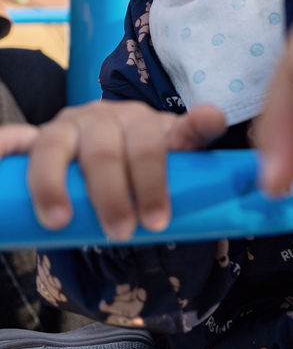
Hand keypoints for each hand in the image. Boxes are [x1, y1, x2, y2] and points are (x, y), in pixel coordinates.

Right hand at [0, 101, 225, 239]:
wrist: (113, 150)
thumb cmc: (145, 157)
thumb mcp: (172, 151)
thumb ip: (192, 137)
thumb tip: (215, 116)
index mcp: (138, 120)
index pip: (148, 141)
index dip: (152, 178)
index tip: (157, 219)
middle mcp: (99, 117)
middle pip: (103, 149)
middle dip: (112, 193)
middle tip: (121, 232)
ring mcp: (64, 127)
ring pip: (54, 146)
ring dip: (53, 183)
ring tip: (59, 222)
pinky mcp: (34, 139)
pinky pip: (13, 138)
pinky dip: (4, 146)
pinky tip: (0, 158)